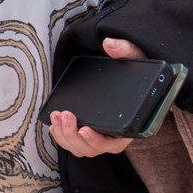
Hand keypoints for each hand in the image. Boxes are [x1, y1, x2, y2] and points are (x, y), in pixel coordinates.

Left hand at [49, 37, 146, 157]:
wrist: (132, 79)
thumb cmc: (138, 73)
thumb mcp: (136, 59)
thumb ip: (125, 51)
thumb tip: (109, 44)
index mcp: (129, 128)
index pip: (113, 143)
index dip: (97, 140)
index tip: (85, 128)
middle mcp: (114, 137)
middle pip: (91, 148)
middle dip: (73, 134)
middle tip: (65, 115)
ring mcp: (100, 138)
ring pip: (79, 148)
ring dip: (64, 135)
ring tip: (57, 116)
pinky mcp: (88, 134)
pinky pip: (73, 143)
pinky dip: (61, 136)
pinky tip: (54, 124)